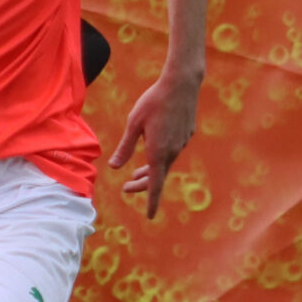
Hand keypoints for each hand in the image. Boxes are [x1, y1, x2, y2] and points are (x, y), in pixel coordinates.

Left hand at [109, 71, 200, 218]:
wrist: (182, 84)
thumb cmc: (154, 101)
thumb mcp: (134, 123)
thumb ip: (125, 147)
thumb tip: (115, 167)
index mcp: (158, 151)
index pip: (155, 184)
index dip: (151, 201)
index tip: (150, 216)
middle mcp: (172, 151)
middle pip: (158, 176)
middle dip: (143, 185)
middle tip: (126, 188)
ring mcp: (182, 143)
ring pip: (165, 164)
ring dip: (151, 171)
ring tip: (136, 174)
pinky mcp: (187, 134)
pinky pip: (172, 151)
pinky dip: (161, 157)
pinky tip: (154, 149)